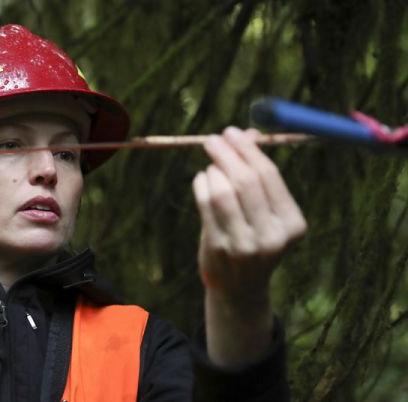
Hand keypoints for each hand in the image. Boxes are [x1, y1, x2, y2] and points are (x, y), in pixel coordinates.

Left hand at [192, 126, 305, 365]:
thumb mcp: (264, 211)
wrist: (240, 288)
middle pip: (246, 181)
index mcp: (293, 224)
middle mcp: (273, 236)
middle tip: (213, 139)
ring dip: (213, 169)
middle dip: (227, 153)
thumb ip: (258, 174)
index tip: (234, 132)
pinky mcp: (219, 248)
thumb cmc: (254, 238)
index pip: (269, 176)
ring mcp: (245, 245)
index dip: (248, 149)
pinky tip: (202, 179)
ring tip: (210, 164)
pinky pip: (206, 205)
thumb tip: (248, 131)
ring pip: (223, 191)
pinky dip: (201, 184)